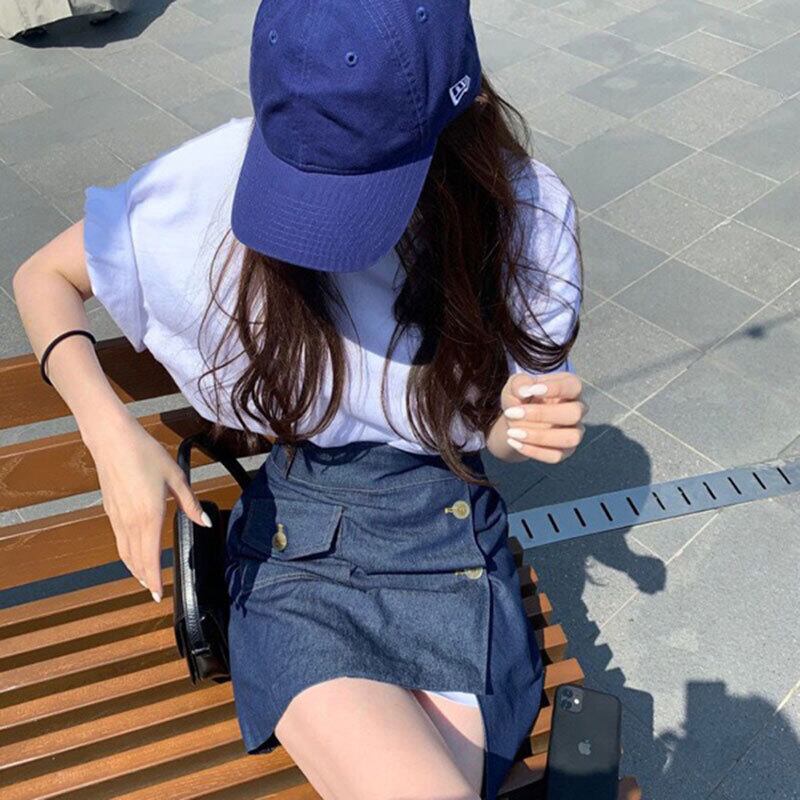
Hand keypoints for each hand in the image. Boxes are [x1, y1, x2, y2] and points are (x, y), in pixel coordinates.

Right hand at [87, 415, 211, 601]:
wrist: (112, 440)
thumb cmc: (145, 454)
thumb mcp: (176, 477)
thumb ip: (190, 504)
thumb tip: (204, 523)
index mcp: (149, 517)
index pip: (151, 558)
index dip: (154, 579)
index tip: (158, 594)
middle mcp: (130, 522)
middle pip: (136, 560)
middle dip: (145, 578)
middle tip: (153, 590)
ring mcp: (117, 516)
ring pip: (124, 552)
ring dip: (134, 567)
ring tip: (144, 577)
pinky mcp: (110, 509)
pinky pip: (118, 539)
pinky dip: (126, 552)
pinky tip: (133, 551)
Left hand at [499, 372, 587, 463]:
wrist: (516, 419)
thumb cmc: (521, 396)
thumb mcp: (516, 384)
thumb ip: (519, 383)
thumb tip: (524, 391)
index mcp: (571, 387)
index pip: (573, 386)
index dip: (554, 388)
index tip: (530, 390)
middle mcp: (578, 410)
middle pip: (574, 413)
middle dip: (541, 414)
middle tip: (512, 413)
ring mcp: (575, 432)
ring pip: (570, 438)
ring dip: (539, 437)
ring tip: (512, 432)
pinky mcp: (565, 450)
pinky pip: (556, 456)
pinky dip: (533, 451)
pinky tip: (514, 442)